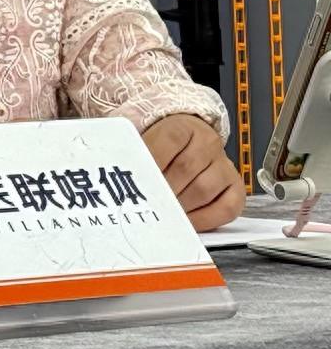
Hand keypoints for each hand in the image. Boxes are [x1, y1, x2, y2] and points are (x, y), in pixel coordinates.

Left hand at [141, 114, 244, 230]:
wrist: (187, 142)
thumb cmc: (159, 146)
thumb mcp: (144, 139)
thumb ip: (132, 153)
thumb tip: (113, 172)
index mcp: (183, 126)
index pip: (169, 140)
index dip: (151, 162)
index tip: (136, 180)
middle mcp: (208, 142)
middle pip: (185, 168)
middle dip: (162, 190)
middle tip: (144, 204)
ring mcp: (224, 165)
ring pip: (204, 190)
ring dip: (180, 206)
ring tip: (160, 214)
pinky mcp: (235, 187)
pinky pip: (227, 208)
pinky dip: (205, 220)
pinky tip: (185, 222)